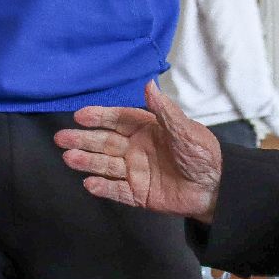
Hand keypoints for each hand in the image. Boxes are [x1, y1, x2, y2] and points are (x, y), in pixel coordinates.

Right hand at [55, 81, 222, 222]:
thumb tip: (149, 84)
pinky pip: (116, 190)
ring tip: (68, 158)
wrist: (216, 188)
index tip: (80, 115)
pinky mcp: (139, 194)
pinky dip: (102, 187)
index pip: (118, 120)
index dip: (99, 117)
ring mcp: (136, 172)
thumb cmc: (203, 154)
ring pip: (106, 165)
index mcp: (148, 129)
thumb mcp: (185, 130)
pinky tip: (88, 183)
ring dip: (87, 162)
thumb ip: (165, 111)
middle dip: (83, 139)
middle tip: (61, 138)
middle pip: (105, 142)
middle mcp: (137, 149)